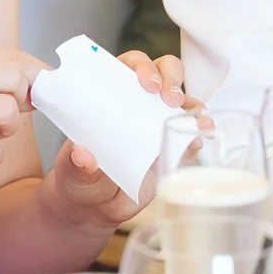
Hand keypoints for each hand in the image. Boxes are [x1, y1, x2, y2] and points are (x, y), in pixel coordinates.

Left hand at [41, 48, 188, 227]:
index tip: (145, 81)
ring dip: (192, 104)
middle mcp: (138, 103)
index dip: (141, 66)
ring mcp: (158, 123)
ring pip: (183, 99)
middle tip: (170, 97)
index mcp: (111, 95)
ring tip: (196, 119)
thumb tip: (83, 156)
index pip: (130, 65)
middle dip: (171, 78)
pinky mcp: (172, 146)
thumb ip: (77, 164)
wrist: (94, 208)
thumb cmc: (80, 176)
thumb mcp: (73, 169)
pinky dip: (199, 134)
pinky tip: (200, 139)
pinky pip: (191, 134)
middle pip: (163, 72)